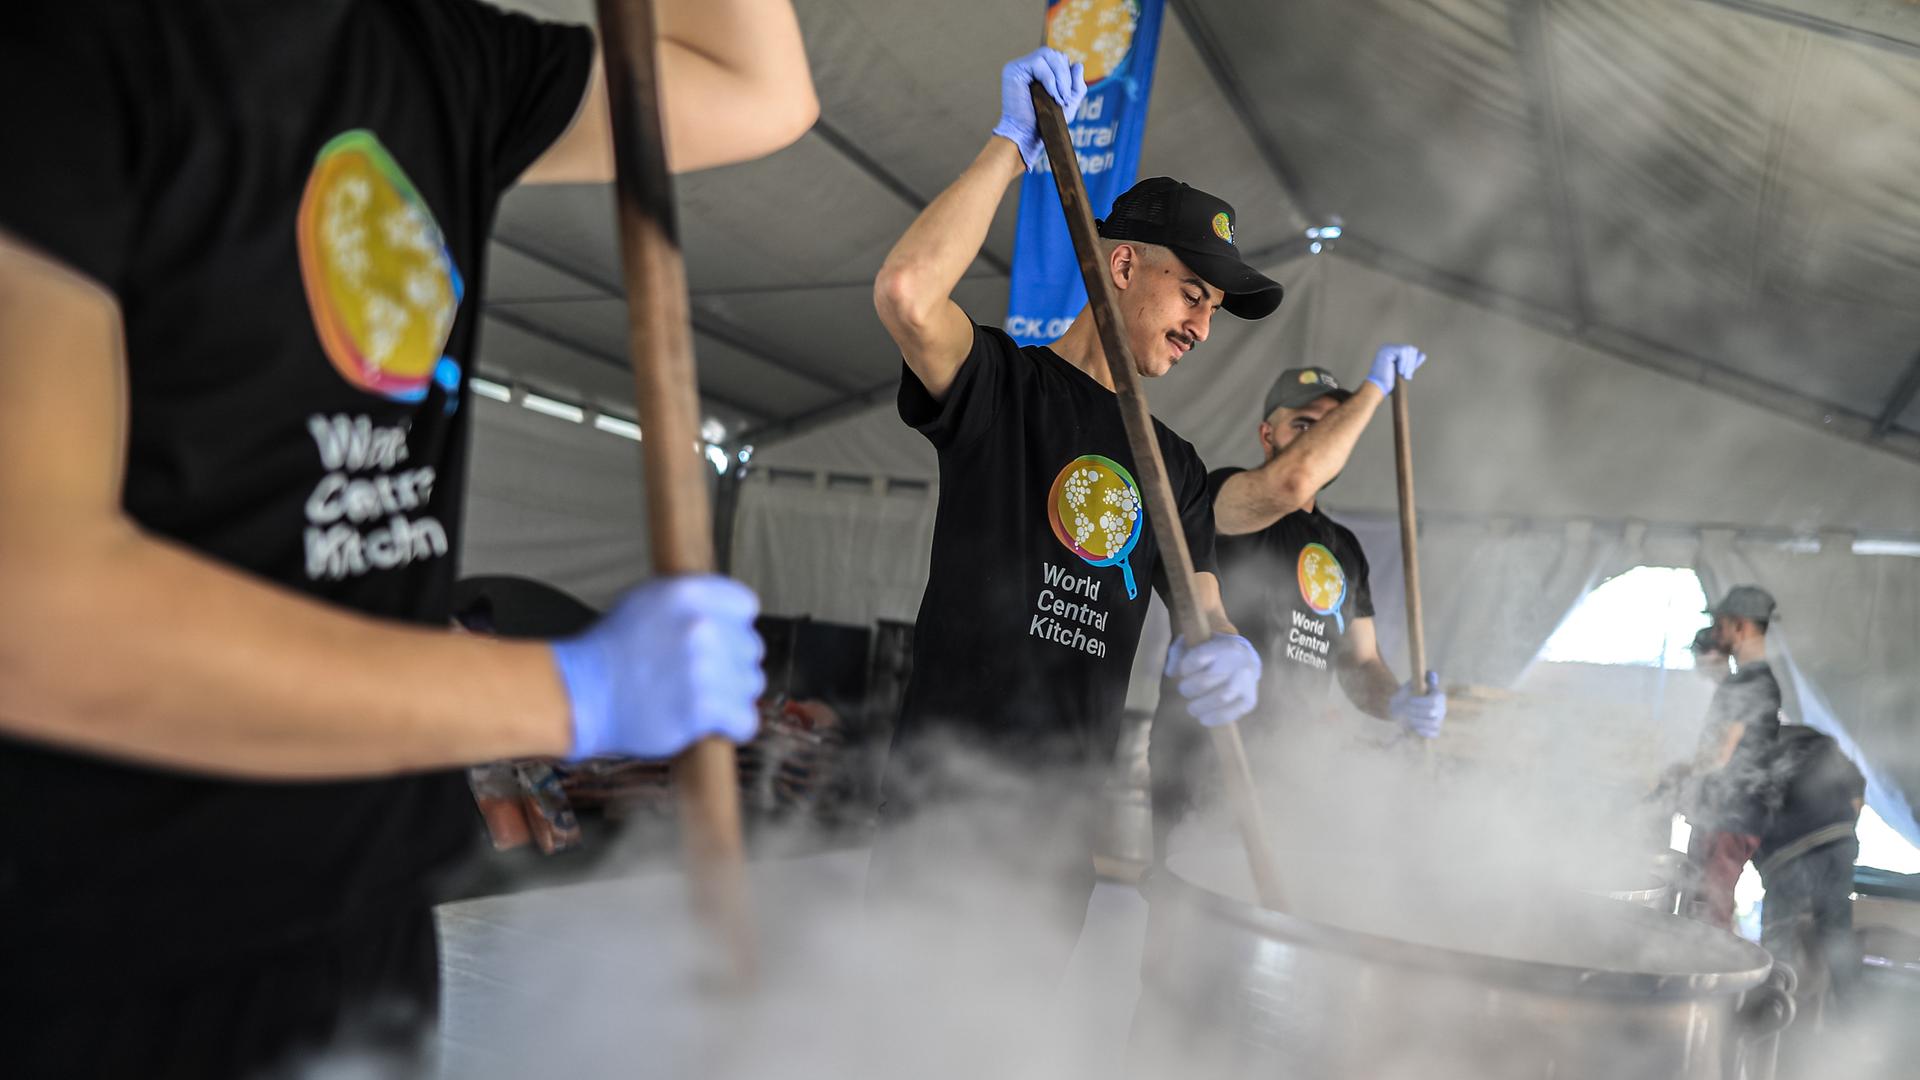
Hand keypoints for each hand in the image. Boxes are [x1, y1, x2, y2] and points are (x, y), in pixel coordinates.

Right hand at [550, 576, 765, 759]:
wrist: (582, 694)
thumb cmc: (612, 651)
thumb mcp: (648, 600)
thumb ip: (694, 599)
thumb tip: (732, 609)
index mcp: (689, 594)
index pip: (745, 605)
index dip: (733, 625)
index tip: (720, 639)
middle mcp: (700, 626)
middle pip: (751, 648)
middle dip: (731, 663)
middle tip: (702, 675)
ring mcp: (703, 668)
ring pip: (751, 684)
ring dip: (732, 695)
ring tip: (701, 698)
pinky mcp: (702, 708)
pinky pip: (745, 719)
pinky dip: (733, 726)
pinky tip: (714, 723)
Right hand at [991, 48, 1087, 168]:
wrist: (1028, 136)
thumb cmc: (1046, 123)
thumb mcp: (1068, 102)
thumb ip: (1076, 84)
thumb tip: (1077, 64)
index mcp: (1038, 72)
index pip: (1058, 59)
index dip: (1067, 73)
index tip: (1066, 97)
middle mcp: (1027, 66)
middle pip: (1054, 54)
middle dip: (1065, 75)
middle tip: (1064, 98)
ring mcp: (1019, 66)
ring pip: (1047, 55)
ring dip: (1059, 77)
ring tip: (1059, 98)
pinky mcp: (1013, 70)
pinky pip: (1038, 63)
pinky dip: (1049, 79)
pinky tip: (1050, 95)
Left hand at [1165, 633, 1260, 727]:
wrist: (1245, 659)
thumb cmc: (1213, 652)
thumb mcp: (1196, 643)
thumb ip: (1178, 652)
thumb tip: (1171, 672)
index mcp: (1224, 646)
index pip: (1197, 658)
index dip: (1185, 667)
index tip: (1184, 671)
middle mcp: (1239, 663)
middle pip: (1204, 682)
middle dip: (1188, 689)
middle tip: (1185, 690)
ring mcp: (1247, 682)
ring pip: (1220, 698)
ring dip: (1200, 707)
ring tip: (1192, 708)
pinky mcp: (1249, 700)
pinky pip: (1231, 714)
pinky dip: (1214, 719)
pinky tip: (1204, 719)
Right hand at [1365, 344, 1427, 395]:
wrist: (1378, 388)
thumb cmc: (1387, 382)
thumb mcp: (1403, 371)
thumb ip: (1411, 363)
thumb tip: (1423, 355)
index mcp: (1392, 352)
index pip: (1411, 352)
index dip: (1412, 363)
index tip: (1407, 374)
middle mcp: (1389, 348)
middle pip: (1411, 349)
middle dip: (1411, 364)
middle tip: (1406, 376)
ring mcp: (1387, 348)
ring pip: (1409, 349)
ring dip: (1408, 364)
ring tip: (1402, 374)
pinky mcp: (1387, 350)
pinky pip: (1403, 351)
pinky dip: (1403, 363)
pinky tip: (1399, 371)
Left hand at [1390, 670, 1445, 738]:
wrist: (1401, 707)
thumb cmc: (1407, 693)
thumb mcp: (1412, 683)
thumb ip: (1421, 678)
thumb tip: (1431, 674)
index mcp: (1438, 696)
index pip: (1433, 701)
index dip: (1420, 702)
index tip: (1409, 700)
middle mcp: (1442, 709)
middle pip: (1431, 713)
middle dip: (1416, 711)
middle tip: (1405, 708)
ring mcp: (1439, 720)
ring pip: (1431, 724)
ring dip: (1416, 721)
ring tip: (1407, 716)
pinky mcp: (1434, 730)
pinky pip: (1432, 734)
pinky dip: (1422, 731)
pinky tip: (1413, 726)